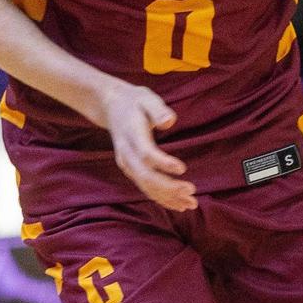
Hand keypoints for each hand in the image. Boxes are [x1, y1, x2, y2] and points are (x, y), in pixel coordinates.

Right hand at [91, 78, 196, 211]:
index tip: (183, 169)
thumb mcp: (146, 97)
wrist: (111, 107)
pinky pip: (145, 187)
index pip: (146, 153)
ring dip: (168, 198)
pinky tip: (178, 205)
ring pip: (146, 186)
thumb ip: (157, 109)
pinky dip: (161, 198)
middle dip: (169, 188)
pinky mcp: (131, 169)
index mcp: (131, 134)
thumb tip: (169, 122)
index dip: (163, 163)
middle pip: (146, 176)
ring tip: (191, 204)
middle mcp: (126, 153)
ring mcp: (127, 164)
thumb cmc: (134, 101)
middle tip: (192, 192)